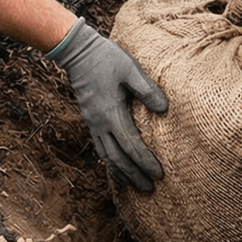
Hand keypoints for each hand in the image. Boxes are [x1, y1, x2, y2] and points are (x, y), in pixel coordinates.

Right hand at [45, 18, 167, 191]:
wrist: (77, 51)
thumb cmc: (106, 58)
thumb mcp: (130, 69)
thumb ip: (147, 90)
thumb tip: (164, 109)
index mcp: (111, 113)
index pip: (131, 145)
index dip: (145, 162)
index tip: (159, 175)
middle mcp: (99, 123)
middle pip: (117, 158)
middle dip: (133, 175)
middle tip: (149, 189)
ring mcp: (92, 122)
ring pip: (106, 156)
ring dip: (120, 172)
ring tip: (134, 186)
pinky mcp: (90, 119)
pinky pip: (100, 147)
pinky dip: (110, 161)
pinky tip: (117, 166)